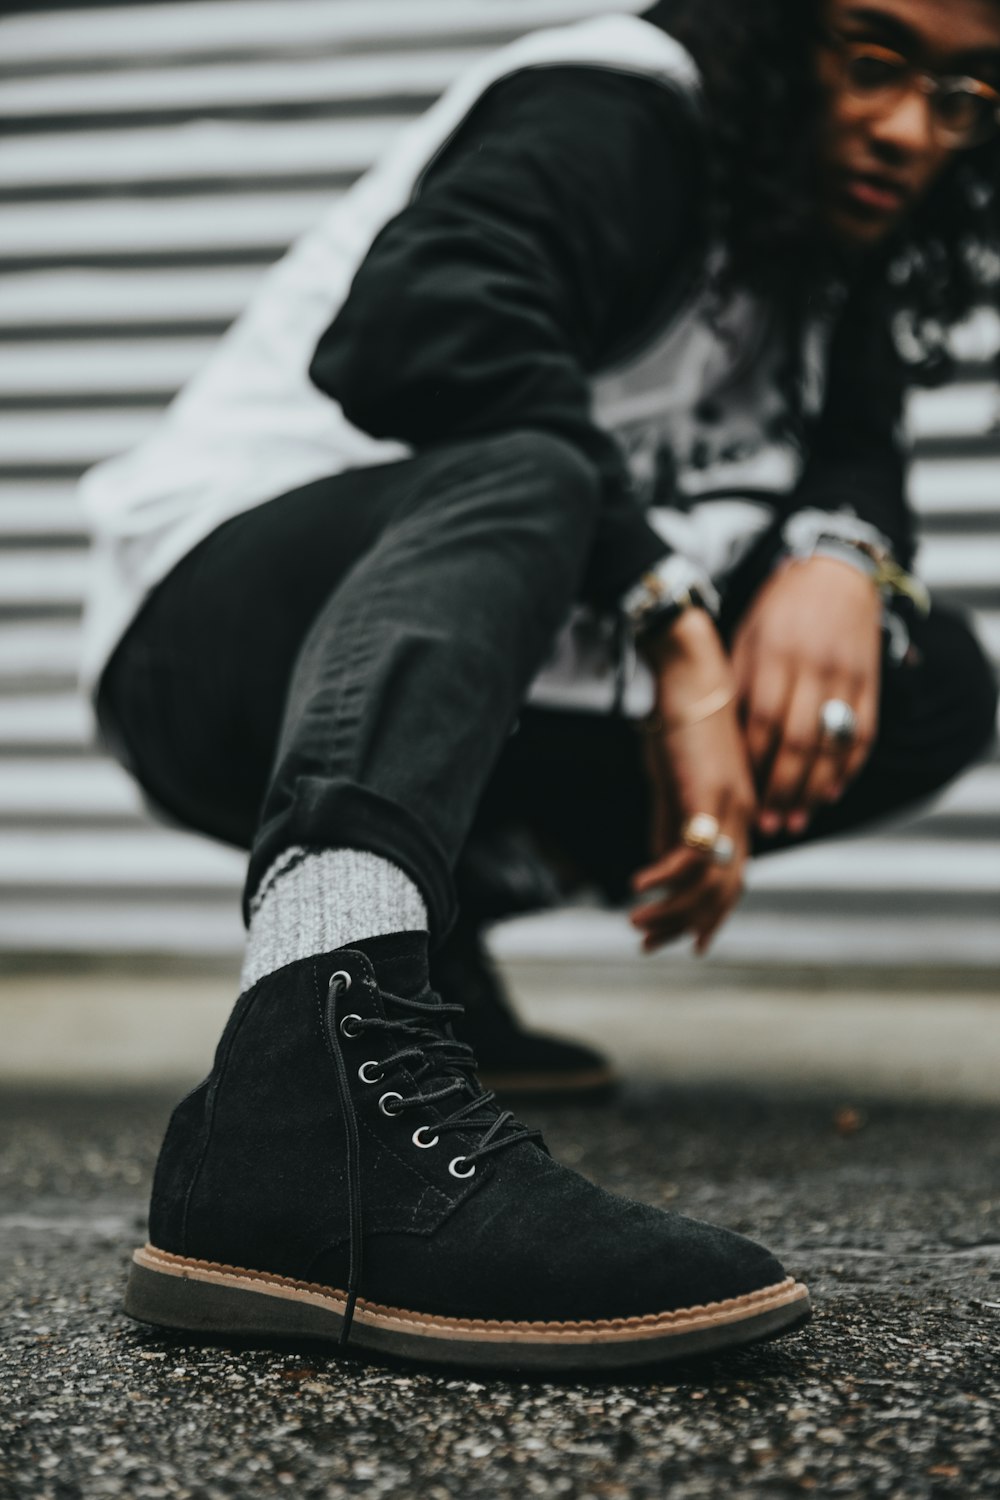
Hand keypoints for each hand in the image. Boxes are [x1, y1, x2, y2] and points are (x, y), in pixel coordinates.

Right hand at [630, 609, 755, 955]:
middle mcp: (742, 815)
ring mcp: (730, 808)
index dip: (710, 915)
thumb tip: (661, 863)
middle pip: (724, 891)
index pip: (731, 880)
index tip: (686, 941)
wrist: (688, 674)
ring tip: (636, 923)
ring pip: (709, 883)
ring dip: (670, 910)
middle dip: (687, 925)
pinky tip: (638, 883)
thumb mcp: (672, 781)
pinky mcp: (709, 797)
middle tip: (651, 946)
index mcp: (738, 812)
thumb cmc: (679, 720)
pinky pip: (691, 856)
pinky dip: (664, 879)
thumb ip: (670, 822)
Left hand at [730, 555, 882, 837]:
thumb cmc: (778, 609)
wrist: (836, 571)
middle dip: (781, 789)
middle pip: (797, 740)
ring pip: (831, 744)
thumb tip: (722, 743)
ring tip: (794, 820)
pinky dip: (846, 769)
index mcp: (774, 654)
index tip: (738, 796)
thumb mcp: (746, 638)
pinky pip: (862, 734)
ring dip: (812, 790)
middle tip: (767, 825)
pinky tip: (828, 793)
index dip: (751, 763)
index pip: (761, 720)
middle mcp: (813, 667)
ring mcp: (846, 676)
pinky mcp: (869, 682)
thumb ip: (738, 686)